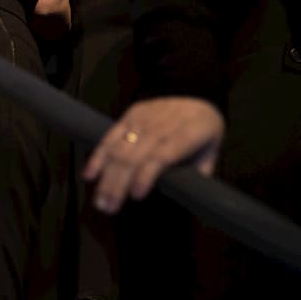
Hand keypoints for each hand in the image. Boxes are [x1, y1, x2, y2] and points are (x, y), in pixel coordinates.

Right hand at [82, 97, 224, 213]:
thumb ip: (198, 173)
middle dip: (118, 184)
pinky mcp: (127, 117)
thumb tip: (185, 197)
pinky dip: (98, 157)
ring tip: (100, 201)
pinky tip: (89, 175)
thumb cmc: (203, 129)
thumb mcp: (211, 151)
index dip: (146, 175)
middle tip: (108, 208)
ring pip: (118, 150)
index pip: (161, 155)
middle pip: (134, 156)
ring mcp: (141, 120)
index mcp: (186, 133)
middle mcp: (160, 126)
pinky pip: (109, 138)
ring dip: (107, 177)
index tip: (136, 196)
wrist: (190, 92)